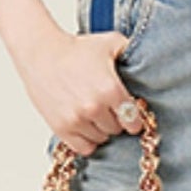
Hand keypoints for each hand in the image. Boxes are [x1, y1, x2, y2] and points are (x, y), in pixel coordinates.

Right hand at [15, 26, 143, 155]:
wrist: (41, 53)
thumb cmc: (75, 48)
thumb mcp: (111, 43)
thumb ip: (132, 52)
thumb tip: (149, 60)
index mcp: (111, 89)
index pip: (134, 120)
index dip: (134, 118)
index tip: (131, 114)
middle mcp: (94, 107)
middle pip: (117, 129)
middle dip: (115, 120)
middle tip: (108, 109)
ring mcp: (77, 120)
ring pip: (101, 139)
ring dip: (100, 129)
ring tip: (94, 113)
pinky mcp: (61, 128)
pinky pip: (84, 147)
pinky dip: (87, 140)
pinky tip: (85, 126)